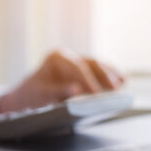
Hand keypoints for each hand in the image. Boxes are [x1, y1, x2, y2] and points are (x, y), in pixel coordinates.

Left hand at [0, 49, 124, 112]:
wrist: (27, 94)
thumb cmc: (32, 94)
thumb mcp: (42, 93)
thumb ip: (59, 91)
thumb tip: (78, 90)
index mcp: (57, 57)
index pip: (76, 66)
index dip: (88, 79)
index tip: (96, 92)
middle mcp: (69, 56)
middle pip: (91, 63)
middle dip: (104, 76)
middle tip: (115, 89)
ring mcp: (78, 62)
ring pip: (98, 66)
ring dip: (111, 75)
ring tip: (123, 84)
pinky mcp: (84, 71)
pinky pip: (100, 72)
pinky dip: (110, 76)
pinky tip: (123, 81)